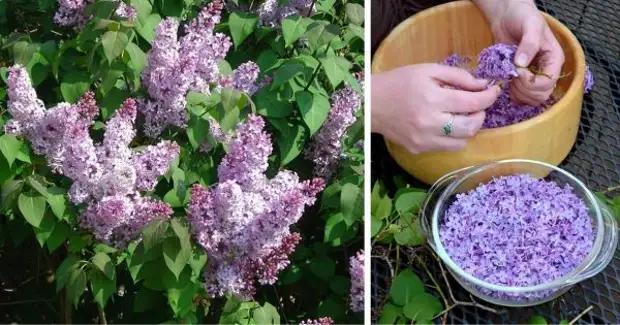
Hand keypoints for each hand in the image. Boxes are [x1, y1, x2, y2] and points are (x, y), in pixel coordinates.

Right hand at [371, 64, 500, 153]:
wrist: (371, 104)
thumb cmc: (399, 82)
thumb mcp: (428, 70)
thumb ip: (458, 76)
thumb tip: (483, 85)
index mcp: (433, 99)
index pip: (473, 103)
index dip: (489, 97)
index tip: (493, 91)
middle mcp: (430, 123)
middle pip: (471, 127)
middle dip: (481, 114)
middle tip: (476, 105)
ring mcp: (424, 140)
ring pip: (462, 141)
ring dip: (468, 128)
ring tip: (461, 115)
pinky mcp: (419, 149)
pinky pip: (447, 147)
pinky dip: (453, 137)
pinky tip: (446, 125)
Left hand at [476, 0, 564, 105]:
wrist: (507, 17)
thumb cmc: (522, 17)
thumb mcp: (529, 25)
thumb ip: (529, 43)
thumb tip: (522, 63)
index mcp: (554, 59)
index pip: (548, 82)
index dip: (531, 82)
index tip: (518, 71)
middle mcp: (546, 70)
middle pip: (541, 95)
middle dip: (524, 90)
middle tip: (512, 77)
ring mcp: (534, 76)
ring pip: (532, 99)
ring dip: (518, 94)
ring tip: (509, 80)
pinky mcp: (522, 80)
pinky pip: (521, 97)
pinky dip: (513, 95)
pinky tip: (506, 85)